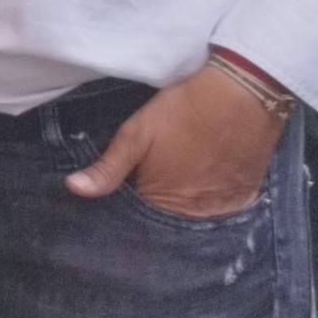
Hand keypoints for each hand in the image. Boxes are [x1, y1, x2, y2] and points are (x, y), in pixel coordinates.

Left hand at [67, 64, 288, 217]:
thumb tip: (73, 190)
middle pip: (167, 221)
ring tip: (179, 185)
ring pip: (194, 218)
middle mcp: (193, 215)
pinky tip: (206, 185)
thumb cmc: (181, 113)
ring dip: (184, 208)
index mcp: (161, 203)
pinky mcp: (244, 198)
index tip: (125, 194)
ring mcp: (221, 209)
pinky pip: (222, 212)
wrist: (240, 96)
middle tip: (154, 185)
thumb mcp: (135, 135)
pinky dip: (212, 203)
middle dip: (156, 211)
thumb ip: (106, 169)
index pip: (138, 219)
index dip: (129, 206)